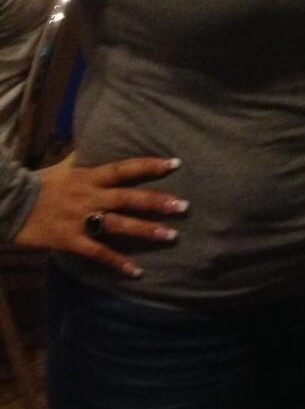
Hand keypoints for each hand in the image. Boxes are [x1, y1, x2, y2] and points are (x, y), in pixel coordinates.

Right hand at [14, 156, 187, 277]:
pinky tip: (136, 271)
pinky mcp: (69, 240)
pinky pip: (97, 253)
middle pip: (129, 198)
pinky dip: (117, 263)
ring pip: (119, 224)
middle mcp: (89, 196)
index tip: (175, 163)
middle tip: (184, 206)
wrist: (9, 204)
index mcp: (89, 176)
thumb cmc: (39, 184)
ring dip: (146, 231)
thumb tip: (95, 137)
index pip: (125, 168)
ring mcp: (80, 219)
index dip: (150, 165)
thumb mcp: (63, 166)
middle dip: (157, 202)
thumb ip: (83, 156)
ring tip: (171, 236)